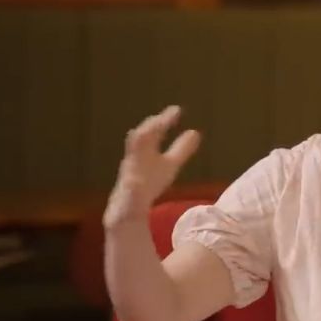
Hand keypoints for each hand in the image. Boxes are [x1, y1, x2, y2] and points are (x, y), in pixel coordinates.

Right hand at [103, 105, 201, 229]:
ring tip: (146, 138)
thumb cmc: (148, 182)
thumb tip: (195, 132)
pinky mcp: (125, 199)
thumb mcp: (168, 165)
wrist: (128, 211)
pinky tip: (134, 182)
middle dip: (150, 130)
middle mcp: (134, 163)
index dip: (164, 122)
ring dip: (136, 155)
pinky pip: (127, 194)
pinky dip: (131, 188)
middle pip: (138, 143)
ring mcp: (128, 182)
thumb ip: (180, 149)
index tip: (176, 110)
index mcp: (145, 153)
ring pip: (129, 165)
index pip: (154, 134)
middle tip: (162, 118)